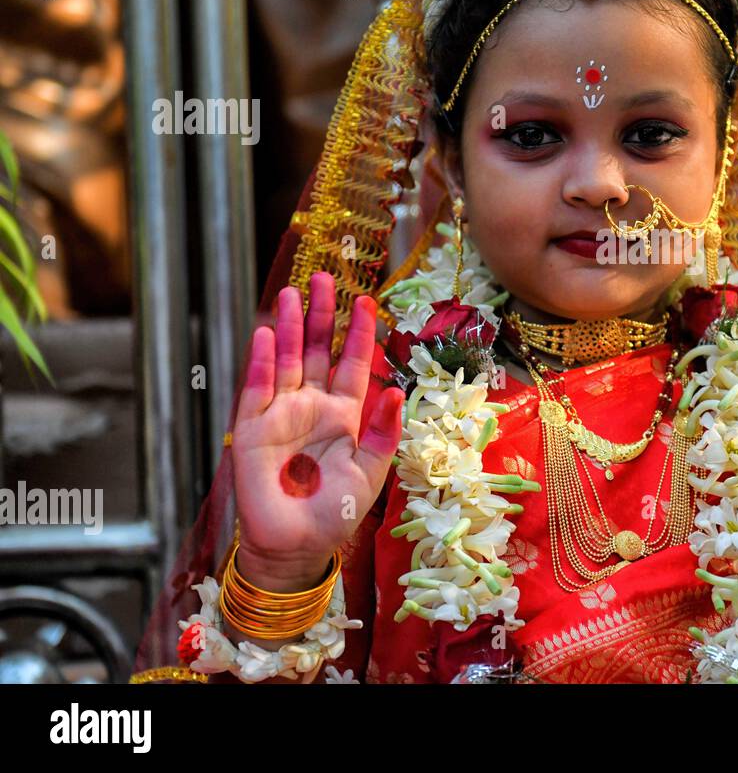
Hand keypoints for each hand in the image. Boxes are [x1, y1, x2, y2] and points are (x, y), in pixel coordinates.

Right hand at [231, 272, 404, 591]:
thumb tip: (395, 390)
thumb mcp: (371, 473)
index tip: (366, 300)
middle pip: (317, 350)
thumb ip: (383, 433)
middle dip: (320, 315)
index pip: (354, 364)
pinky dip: (261, 361)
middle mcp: (314, 406)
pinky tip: (265, 334)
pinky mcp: (253, 428)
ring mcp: (283, 413)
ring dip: (288, 327)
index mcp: (347, 415)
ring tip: (292, 292)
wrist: (295, 546)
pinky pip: (257, 387)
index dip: (359, 333)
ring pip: (286, 360)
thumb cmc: (335, 513)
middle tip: (323, 278)